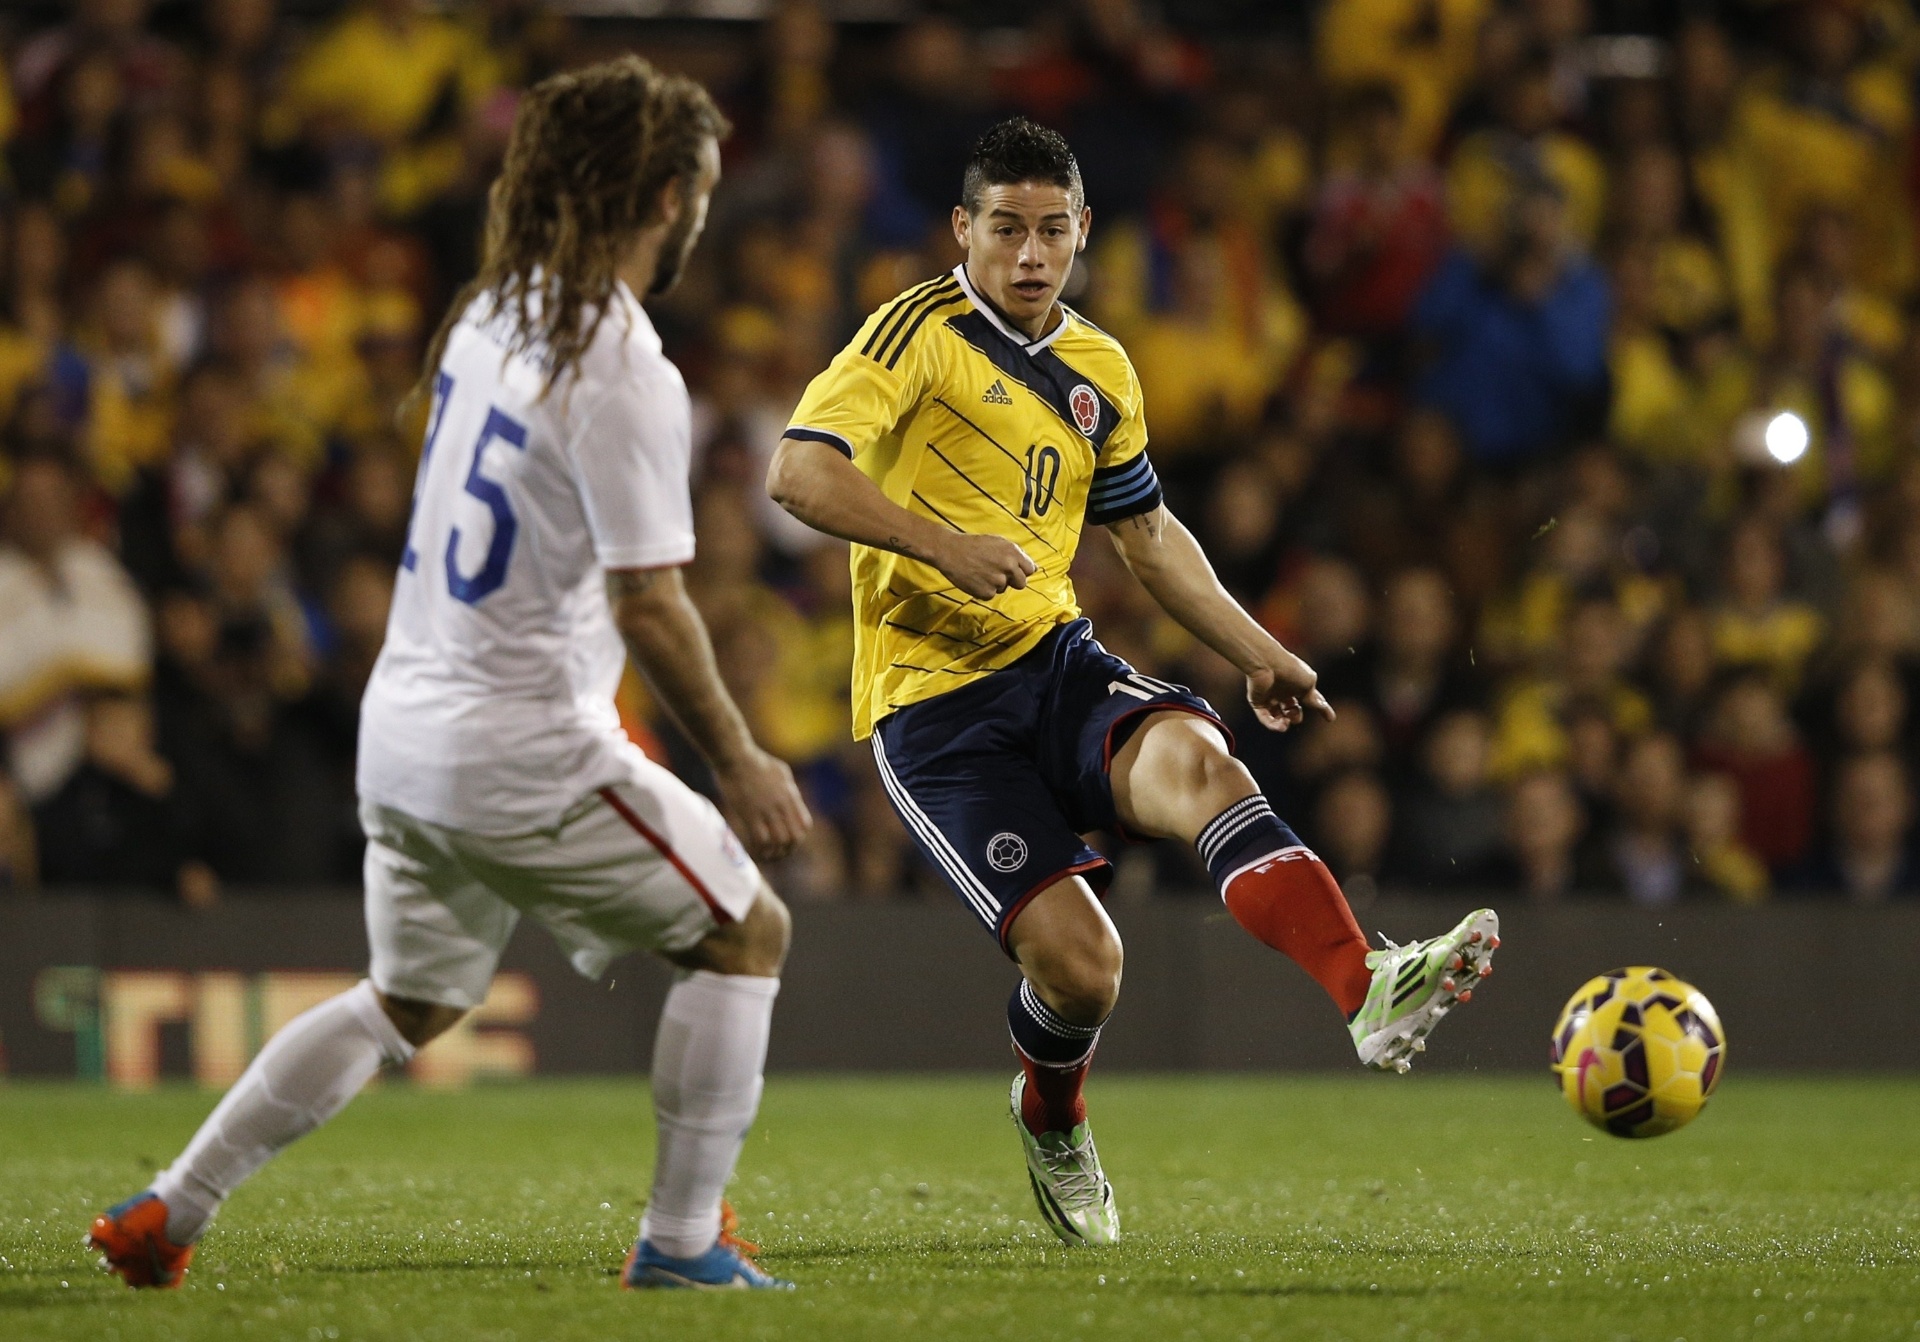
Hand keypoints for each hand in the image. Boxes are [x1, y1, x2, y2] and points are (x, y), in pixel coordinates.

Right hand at [714, 747, 812, 861]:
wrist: (736, 756)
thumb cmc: (755, 760)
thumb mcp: (781, 771)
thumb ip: (788, 787)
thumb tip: (791, 796)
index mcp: (791, 795)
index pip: (804, 824)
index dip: (799, 837)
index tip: (789, 841)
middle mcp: (782, 806)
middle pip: (794, 837)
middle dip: (788, 849)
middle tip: (778, 853)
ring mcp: (767, 810)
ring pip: (779, 842)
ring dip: (774, 854)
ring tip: (767, 857)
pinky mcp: (750, 814)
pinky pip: (760, 840)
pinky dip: (760, 851)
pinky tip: (755, 853)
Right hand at [931, 532, 1035, 599]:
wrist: (950, 551)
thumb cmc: (974, 545)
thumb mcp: (999, 542)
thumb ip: (1017, 554)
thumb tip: (1034, 568)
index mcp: (1013, 553)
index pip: (1030, 569)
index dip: (1021, 570)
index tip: (1013, 570)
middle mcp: (1008, 566)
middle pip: (1021, 583)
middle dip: (1012, 580)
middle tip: (997, 573)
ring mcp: (998, 581)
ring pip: (1004, 589)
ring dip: (996, 583)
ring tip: (982, 571)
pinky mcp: (986, 592)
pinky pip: (991, 594)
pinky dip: (984, 589)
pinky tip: (976, 578)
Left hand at [1246, 650, 1335, 732]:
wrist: (1267, 664)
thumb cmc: (1290, 670)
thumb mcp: (1309, 683)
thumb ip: (1315, 697)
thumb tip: (1322, 706)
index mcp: (1298, 683)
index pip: (1310, 699)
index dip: (1321, 708)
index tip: (1330, 719)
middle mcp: (1283, 689)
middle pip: (1291, 710)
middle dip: (1295, 717)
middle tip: (1295, 717)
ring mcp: (1269, 695)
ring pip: (1277, 716)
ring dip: (1283, 723)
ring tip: (1286, 723)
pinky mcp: (1257, 701)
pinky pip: (1265, 717)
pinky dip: (1272, 724)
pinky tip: (1280, 726)